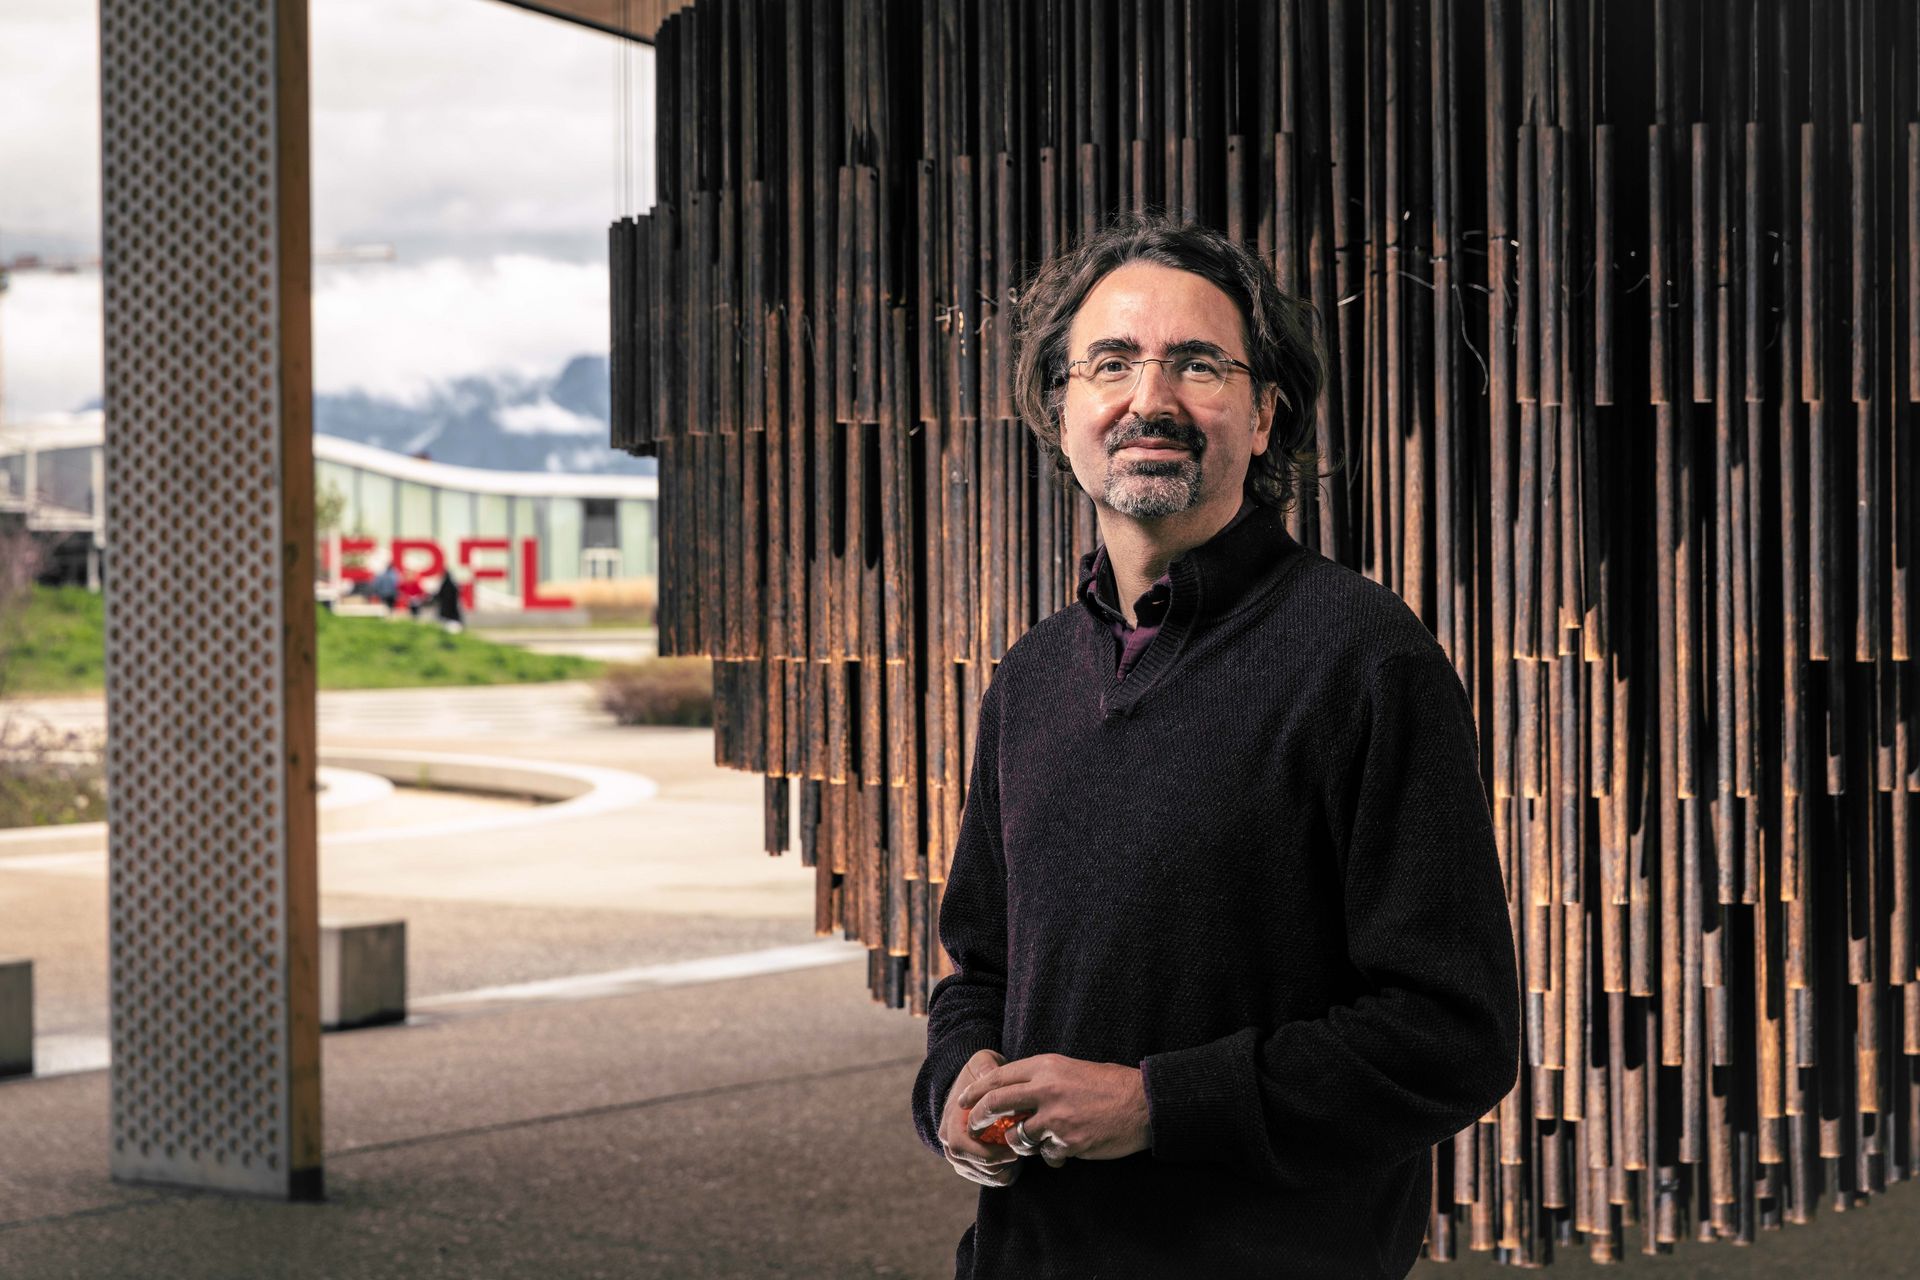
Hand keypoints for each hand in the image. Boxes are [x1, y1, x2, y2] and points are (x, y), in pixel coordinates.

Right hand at [938, 1049, 1024, 1187]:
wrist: (977, 1086)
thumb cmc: (980, 1074)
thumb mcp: (982, 1062)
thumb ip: (985, 1067)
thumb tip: (988, 1077)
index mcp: (950, 1120)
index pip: (961, 1146)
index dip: (987, 1152)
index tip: (1013, 1147)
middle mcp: (949, 1141)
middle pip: (973, 1165)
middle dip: (999, 1164)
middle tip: (1022, 1153)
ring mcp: (959, 1154)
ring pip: (982, 1176)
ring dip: (1004, 1171)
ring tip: (1021, 1154)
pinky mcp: (971, 1163)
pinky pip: (987, 1179)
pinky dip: (1004, 1175)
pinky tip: (1017, 1162)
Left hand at [951, 1053, 1153, 1167]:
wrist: (1141, 1103)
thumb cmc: (1107, 1084)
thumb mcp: (1069, 1069)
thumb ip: (1040, 1080)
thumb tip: (1012, 1093)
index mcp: (1045, 1067)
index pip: (998, 1078)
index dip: (975, 1091)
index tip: (963, 1101)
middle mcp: (1046, 1089)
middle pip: (996, 1104)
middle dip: (978, 1118)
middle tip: (973, 1127)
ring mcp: (1056, 1117)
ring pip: (1018, 1136)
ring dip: (1020, 1143)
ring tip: (1034, 1141)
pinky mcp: (1068, 1142)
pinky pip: (1045, 1154)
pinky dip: (1051, 1156)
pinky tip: (1064, 1150)